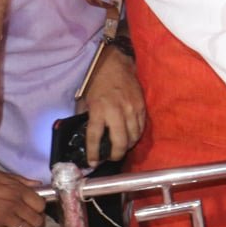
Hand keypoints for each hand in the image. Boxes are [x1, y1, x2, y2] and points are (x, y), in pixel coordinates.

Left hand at [78, 48, 144, 164]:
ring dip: (127, 146)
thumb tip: (84, 134)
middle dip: (115, 154)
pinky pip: (141, 128)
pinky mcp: (141, 107)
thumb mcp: (84, 98)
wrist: (116, 64)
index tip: (93, 162)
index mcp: (99, 109)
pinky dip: (136, 135)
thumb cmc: (97, 81)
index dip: (93, 152)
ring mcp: (131, 109)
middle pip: (119, 141)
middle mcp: (116, 111)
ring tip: (121, 148)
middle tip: (111, 158)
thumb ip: (86, 116)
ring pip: (133, 137)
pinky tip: (130, 137)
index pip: (95, 136)